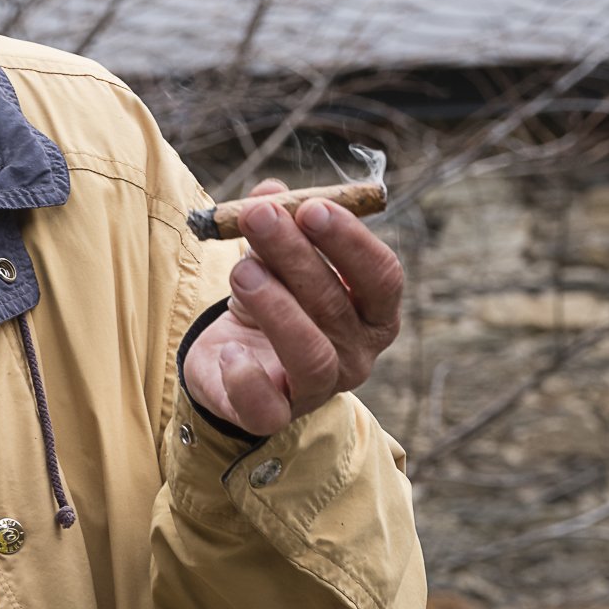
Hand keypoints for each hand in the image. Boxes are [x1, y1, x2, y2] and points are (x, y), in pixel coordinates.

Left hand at [182, 179, 403, 438]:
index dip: (350, 241)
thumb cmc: (269, 300)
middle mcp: (357, 354)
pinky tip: (227, 350)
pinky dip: (244, 375)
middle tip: (258, 218)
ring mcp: (319, 390)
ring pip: (310, 352)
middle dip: (296, 255)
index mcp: (372, 312)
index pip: (382, 276)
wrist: (230, 361)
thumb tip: (270, 191)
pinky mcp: (274, 416)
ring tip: (241, 270)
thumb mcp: (271, 257)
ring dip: (275, 305)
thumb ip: (276, 223)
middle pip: (338, 305)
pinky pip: (266, 404)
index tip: (312, 207)